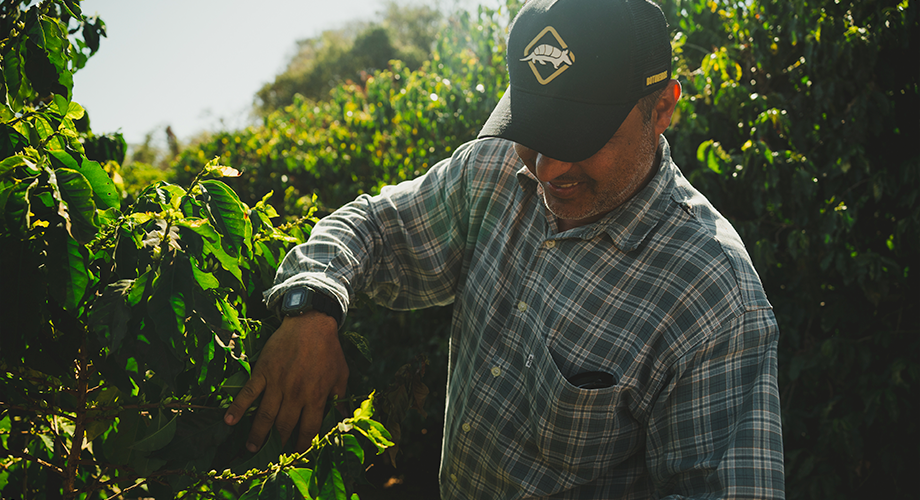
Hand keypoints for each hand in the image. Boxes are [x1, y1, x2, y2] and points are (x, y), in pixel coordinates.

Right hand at [223, 310, 348, 451]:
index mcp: (315, 397)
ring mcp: (277, 383)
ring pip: (265, 415)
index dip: (303, 445)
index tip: (298, 455)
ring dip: (257, 434)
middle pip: (284, 426)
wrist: (311, 323)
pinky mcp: (263, 372)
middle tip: (271, 457)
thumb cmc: (329, 349)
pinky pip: (248, 393)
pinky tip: (229, 422)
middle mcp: (295, 394)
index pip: (308, 429)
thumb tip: (342, 417)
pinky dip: (238, 408)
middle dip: (278, 444)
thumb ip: (339, 397)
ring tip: (251, 448)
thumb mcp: (341, 375)